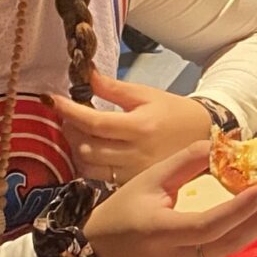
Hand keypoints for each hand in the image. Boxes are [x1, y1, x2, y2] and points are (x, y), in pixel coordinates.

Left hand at [52, 69, 221, 185]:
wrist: (203, 137)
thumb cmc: (173, 112)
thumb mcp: (145, 94)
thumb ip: (113, 88)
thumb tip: (85, 74)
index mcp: (140, 127)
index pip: (94, 122)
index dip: (69, 111)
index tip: (52, 99)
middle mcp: (135, 153)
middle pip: (86, 146)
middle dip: (71, 129)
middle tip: (70, 115)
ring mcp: (134, 172)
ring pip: (88, 165)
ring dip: (77, 147)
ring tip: (81, 132)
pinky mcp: (133, 183)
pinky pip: (98, 177)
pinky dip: (88, 163)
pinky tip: (92, 149)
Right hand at [82, 140, 256, 256]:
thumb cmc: (120, 214)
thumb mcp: (147, 181)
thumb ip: (184, 162)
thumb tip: (220, 144)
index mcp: (162, 232)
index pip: (210, 224)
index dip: (241, 209)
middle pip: (232, 240)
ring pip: (234, 246)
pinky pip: (226, 250)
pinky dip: (248, 230)